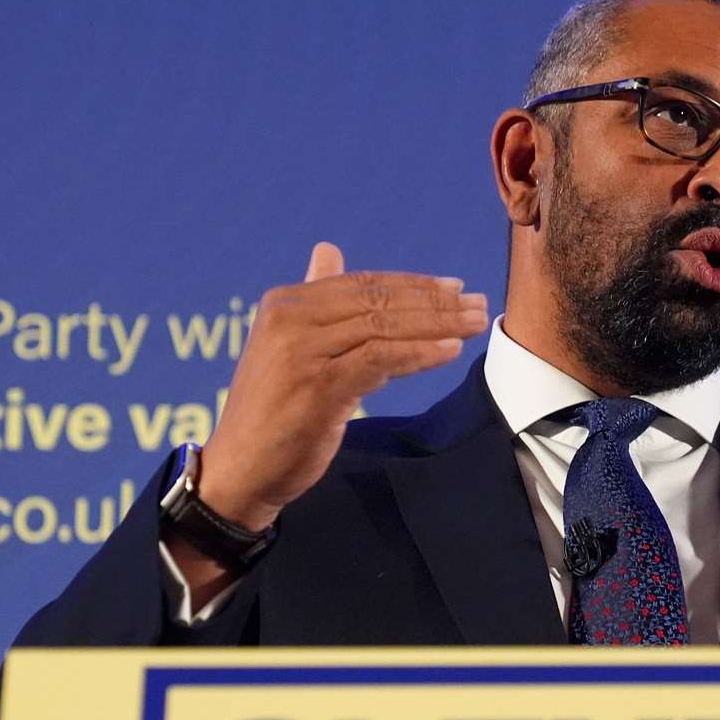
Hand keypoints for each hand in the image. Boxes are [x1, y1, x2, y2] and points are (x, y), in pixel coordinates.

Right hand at [196, 242, 487, 530]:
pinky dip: (420, 353)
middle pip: (379, 301)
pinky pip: (380, 360)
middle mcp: (291, 319)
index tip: (455, 288)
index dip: (414, 285)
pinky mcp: (319, 387)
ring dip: (437, 324)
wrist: (241, 469)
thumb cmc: (273, 411)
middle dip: (435, 302)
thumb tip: (327, 250)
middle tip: (478, 303)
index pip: (364, 284)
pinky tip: (451, 351)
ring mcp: (303, 352)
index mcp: (286, 303)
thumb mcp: (291, 346)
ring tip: (475, 324)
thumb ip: (315, 300)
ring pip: (384, 327)